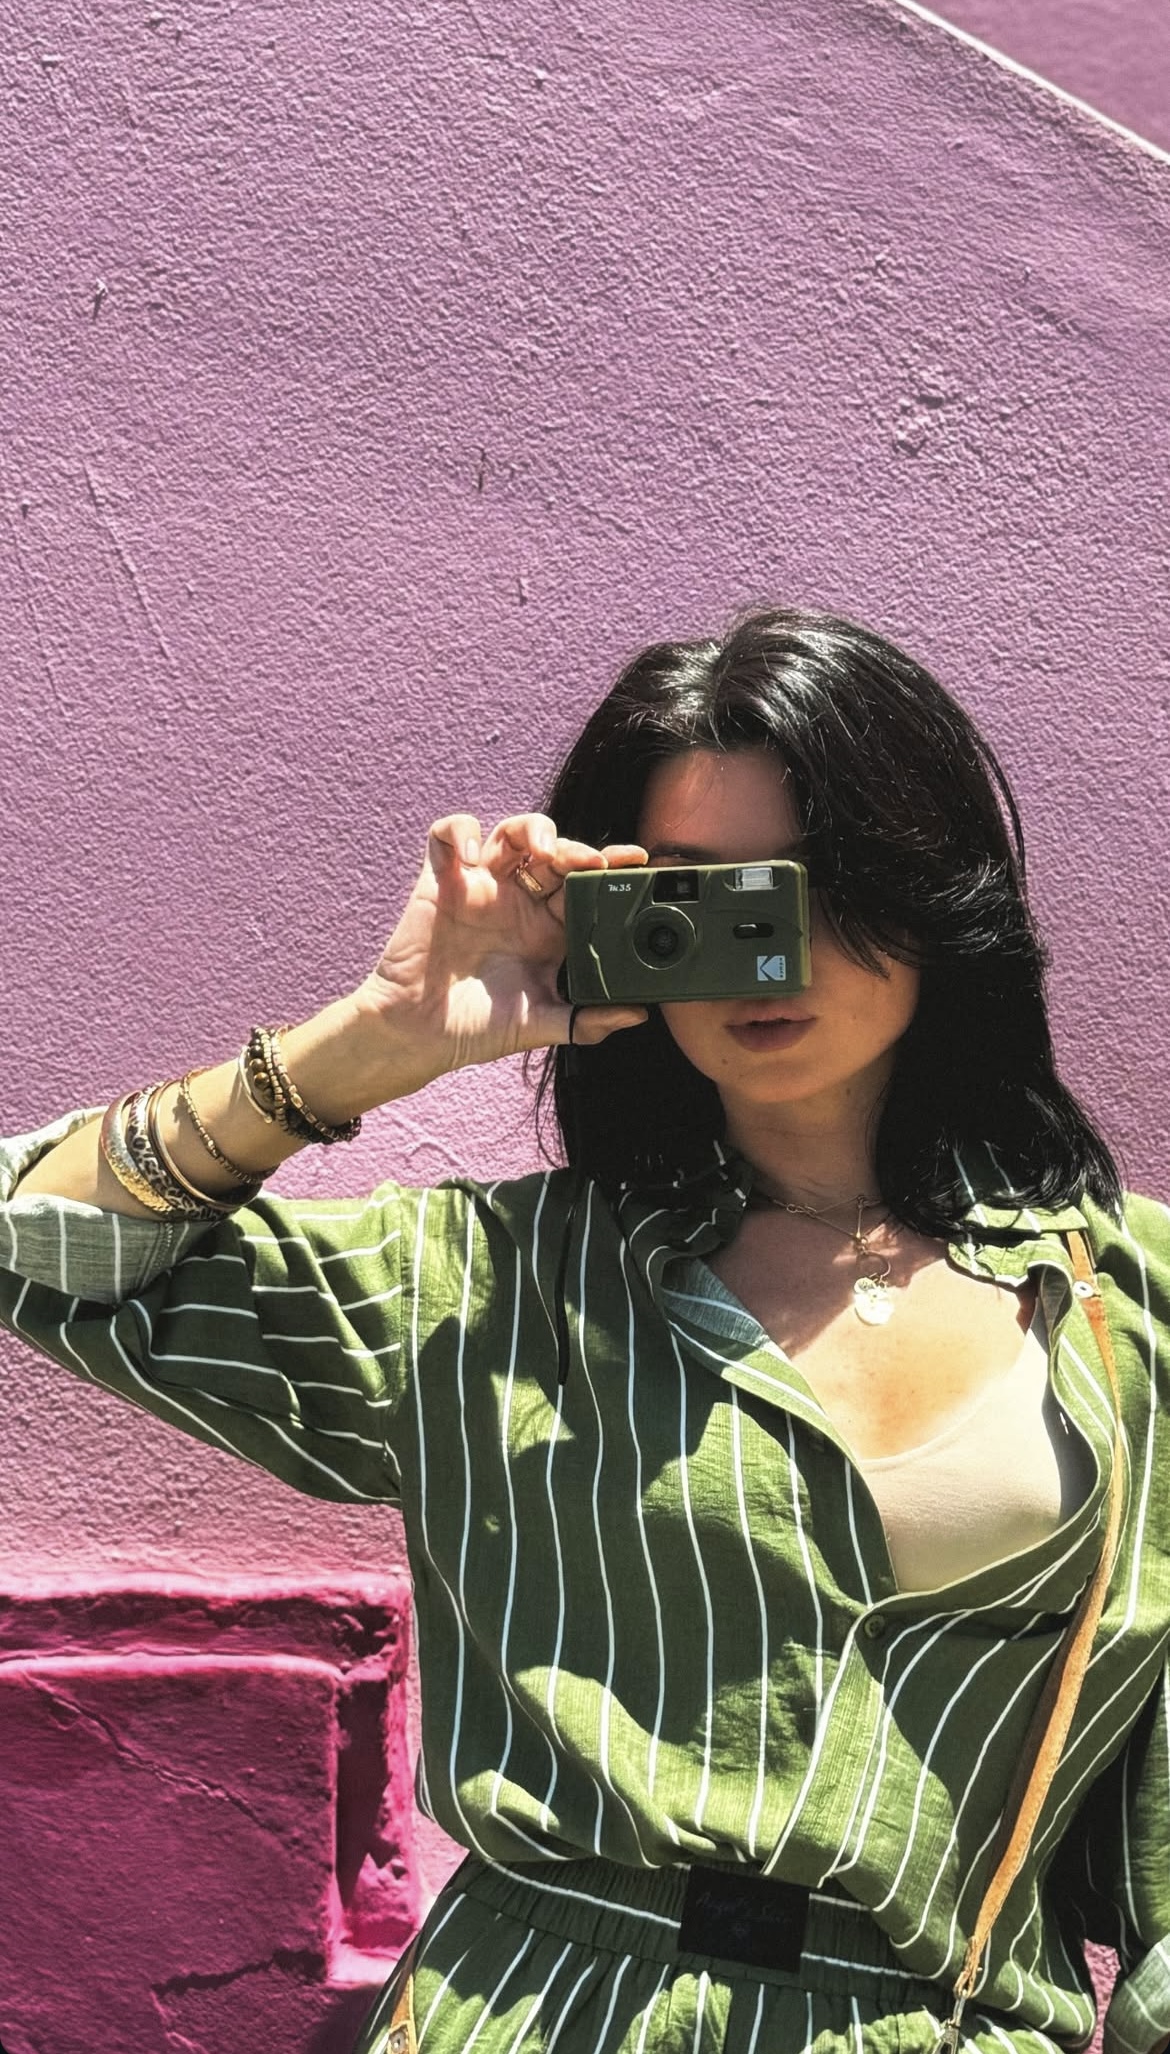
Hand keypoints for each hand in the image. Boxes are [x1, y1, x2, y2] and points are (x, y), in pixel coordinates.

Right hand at [354, 811, 649, 1086]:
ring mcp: (479, 886)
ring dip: (532, 829)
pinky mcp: (439, 881)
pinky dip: (460, 833)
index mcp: (547, 927)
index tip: (637, 863)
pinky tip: (473, 859)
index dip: (610, 866)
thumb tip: (638, 1015)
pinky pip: (446, 835)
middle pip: (554, 851)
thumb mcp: (542, 1024)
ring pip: (511, 832)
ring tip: (545, 849)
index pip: (585, 882)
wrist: (419, 1035)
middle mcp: (517, 900)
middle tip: (593, 863)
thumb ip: (588, 1022)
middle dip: (576, 849)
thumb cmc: (477, 1028)